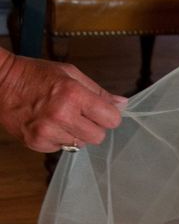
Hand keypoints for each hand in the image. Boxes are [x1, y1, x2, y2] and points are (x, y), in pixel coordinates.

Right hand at [0, 49, 126, 152]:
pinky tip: (49, 124)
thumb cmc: (36, 75)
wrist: (1, 82)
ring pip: (80, 144)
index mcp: (74, 95)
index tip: (102, 112)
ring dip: (75, 133)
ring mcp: (47, 131)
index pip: (111, 119)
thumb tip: (122, 103)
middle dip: (94, 127)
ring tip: (61, 118)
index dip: (109, 116)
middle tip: (81, 115)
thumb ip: (98, 91)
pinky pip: (61, 148)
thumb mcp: (71, 74)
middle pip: (98, 137)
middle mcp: (61, 115)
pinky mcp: (35, 142)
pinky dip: (58, 139)